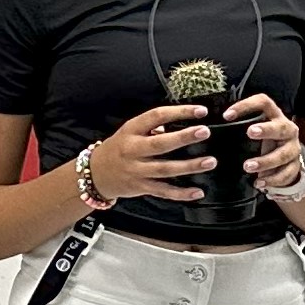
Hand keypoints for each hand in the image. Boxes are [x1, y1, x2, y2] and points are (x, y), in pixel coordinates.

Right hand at [89, 101, 220, 203]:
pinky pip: (163, 191)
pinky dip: (181, 193)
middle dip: (183, 138)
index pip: (156, 117)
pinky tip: (197, 192)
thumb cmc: (117, 149)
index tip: (200, 111)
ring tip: (209, 161)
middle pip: (160, 144)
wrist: (95, 174)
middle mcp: (132, 150)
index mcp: (131, 131)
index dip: (178, 112)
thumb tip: (180, 124)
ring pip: (165, 169)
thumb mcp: (129, 132)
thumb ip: (152, 128)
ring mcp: (136, 170)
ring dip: (189, 166)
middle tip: (204, 132)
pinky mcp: (141, 187)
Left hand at [227, 92, 304, 198]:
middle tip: (249, 133)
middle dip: (266, 130)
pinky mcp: (294, 166)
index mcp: (273, 116)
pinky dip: (272, 179)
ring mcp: (292, 148)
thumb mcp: (250, 132)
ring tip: (247, 166)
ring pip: (283, 154)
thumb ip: (235, 129)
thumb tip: (203, 129)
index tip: (226, 115)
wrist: (284, 163)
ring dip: (265, 161)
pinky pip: (286, 173)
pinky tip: (258, 183)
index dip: (246, 106)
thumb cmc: (261, 142)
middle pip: (280, 127)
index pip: (263, 103)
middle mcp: (286, 130)